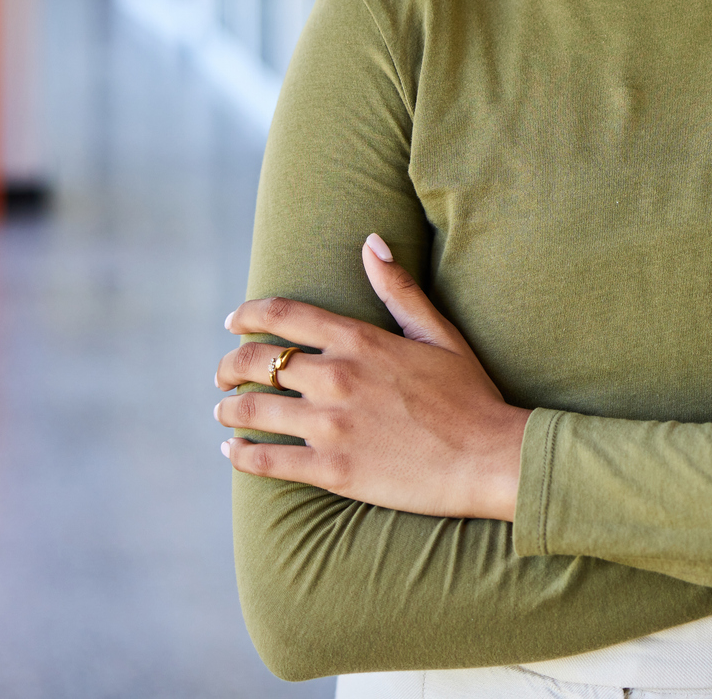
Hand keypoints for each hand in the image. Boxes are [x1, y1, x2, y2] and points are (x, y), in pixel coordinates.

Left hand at [215, 235, 529, 520]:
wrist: (489, 457)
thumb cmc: (469, 394)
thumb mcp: (438, 333)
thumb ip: (398, 289)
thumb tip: (371, 241)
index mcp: (360, 341)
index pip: (282, 315)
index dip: (247, 315)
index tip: (233, 322)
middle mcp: (337, 378)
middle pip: (255, 362)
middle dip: (229, 366)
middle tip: (222, 375)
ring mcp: (331, 425)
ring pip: (253, 410)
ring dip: (228, 410)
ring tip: (224, 414)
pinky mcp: (332, 470)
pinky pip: (266, 460)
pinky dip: (241, 455)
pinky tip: (233, 452)